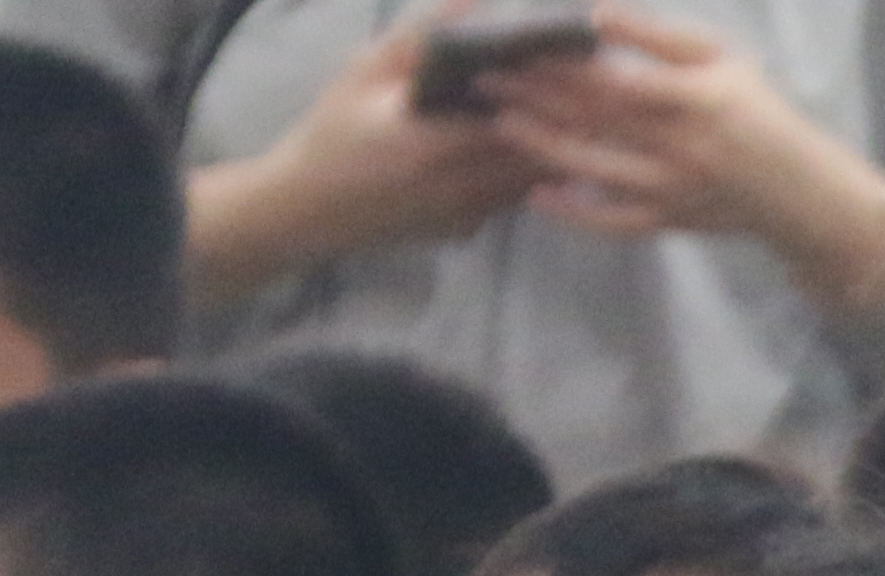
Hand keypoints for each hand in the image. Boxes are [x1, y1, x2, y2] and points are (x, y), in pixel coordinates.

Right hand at [214, 15, 551, 273]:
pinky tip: (524, 142)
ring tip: (561, 111)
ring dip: (548, 148)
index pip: (514, 122)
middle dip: (560, 122)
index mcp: (432, 145)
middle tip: (578, 90)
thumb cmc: (331, 131)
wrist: (306, 208)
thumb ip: (421, 35)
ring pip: (531, 182)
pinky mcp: (465, 230)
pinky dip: (523, 171)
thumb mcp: (364, 72)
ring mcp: (465, 215)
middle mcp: (457, 189)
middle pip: (536, 156)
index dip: (545, 95)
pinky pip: (510, 200)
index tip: (561, 66)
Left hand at [493, 7, 884, 309]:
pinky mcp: (670, 222)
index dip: (563, 61)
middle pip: (594, 117)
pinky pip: (616, 223)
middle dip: (536, 94)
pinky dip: (576, 214)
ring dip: (543, 145)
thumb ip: (659, 37)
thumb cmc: (758, 113)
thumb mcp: (722, 59)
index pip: (616, 76)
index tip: (519, 43)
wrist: (800, 192)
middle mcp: (682, 147)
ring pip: (596, 168)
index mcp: (696, 99)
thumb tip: (595, 11)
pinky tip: (538, 197)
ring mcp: (674, 189)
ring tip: (499, 122)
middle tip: (486, 75)